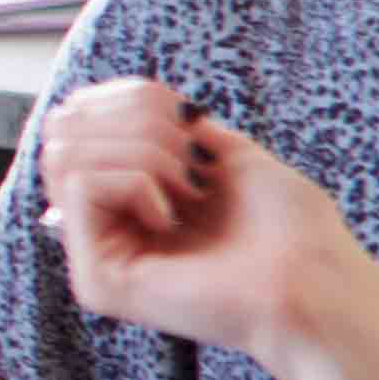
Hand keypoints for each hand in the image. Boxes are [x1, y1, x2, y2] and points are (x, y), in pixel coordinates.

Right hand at [33, 82, 354, 366]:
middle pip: (65, 128)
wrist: (314, 282)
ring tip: (187, 190)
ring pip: (68, 155)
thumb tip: (132, 102)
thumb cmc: (291, 230)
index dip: (128, 97)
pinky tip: (172, 216)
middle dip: (135, 122)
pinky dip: (137, 183)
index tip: (184, 116)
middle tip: (189, 162)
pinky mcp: (96, 278)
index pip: (80, 119)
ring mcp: (97, 254)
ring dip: (141, 154)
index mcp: (132, 202)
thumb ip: (177, 129)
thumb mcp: (230, 154)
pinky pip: (82, 185)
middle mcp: (106, 227)